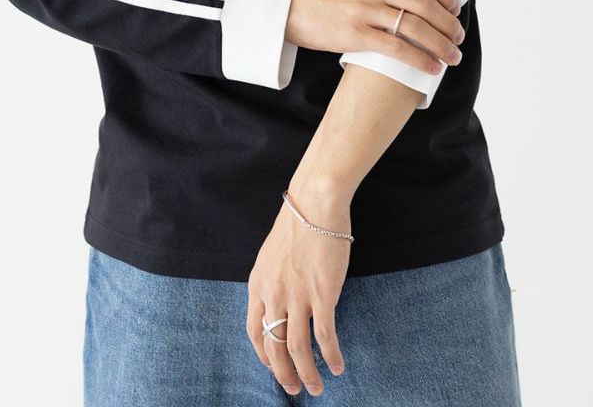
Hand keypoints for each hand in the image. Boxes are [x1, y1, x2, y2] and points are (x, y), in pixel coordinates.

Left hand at [246, 185, 350, 397]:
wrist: (314, 205)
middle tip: (294, 388)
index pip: (254, 331)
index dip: (263, 355)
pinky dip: (331, 357)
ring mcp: (297, 297)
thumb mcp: (271, 256)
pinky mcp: (322, 295)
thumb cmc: (298, 226)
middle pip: (273, 347)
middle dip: (283, 373)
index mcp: (258, 285)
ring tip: (316, 388)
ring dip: (307, 373)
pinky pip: (324, 336)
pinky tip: (338, 367)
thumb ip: (272, 282)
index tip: (274, 367)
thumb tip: (280, 303)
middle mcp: (273, 295)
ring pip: (297, 348)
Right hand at [285, 0, 464, 74]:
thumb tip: (423, 1)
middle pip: (426, 6)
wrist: (292, 6)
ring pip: (416, 28)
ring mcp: (365, 9)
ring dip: (440, 45)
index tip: (455, 10)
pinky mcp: (356, 33)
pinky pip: (397, 47)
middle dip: (449, 26)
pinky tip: (431, 67)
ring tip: (452, 58)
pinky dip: (420, 59)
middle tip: (458, 39)